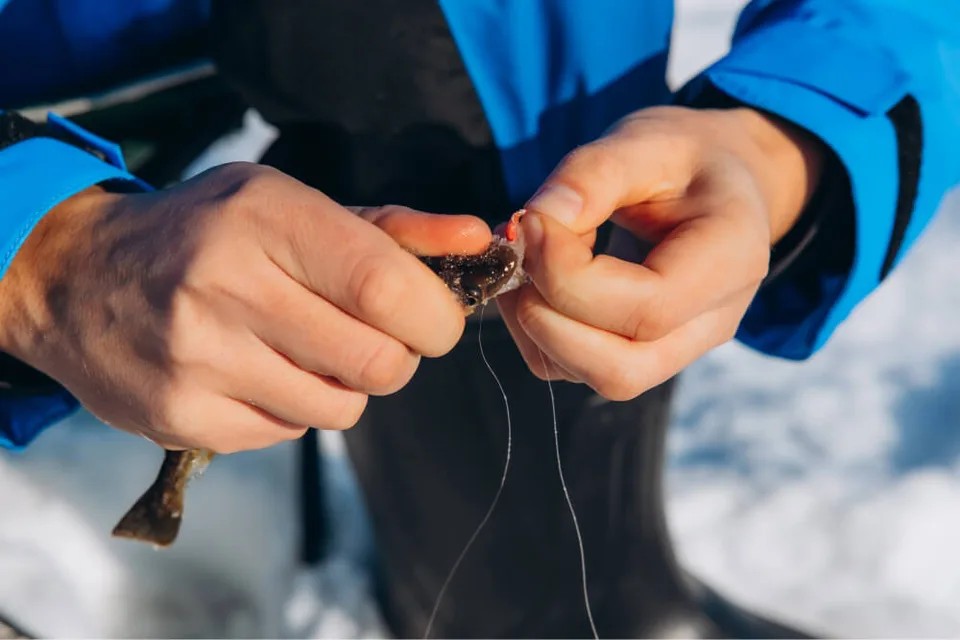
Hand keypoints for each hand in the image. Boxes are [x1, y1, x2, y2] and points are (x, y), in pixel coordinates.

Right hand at [0, 163, 490, 451]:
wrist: (78, 277)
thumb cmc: (208, 231)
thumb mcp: (292, 203)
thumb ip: (396, 227)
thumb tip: (481, 240)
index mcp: (267, 220)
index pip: (389, 290)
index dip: (436, 317)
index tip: (434, 319)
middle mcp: (227, 288)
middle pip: (380, 363)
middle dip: (398, 357)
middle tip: (371, 334)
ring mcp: (199, 360)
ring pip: (341, 409)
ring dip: (347, 386)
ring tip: (308, 349)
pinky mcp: (182, 417)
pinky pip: (289, 434)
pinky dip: (295, 408)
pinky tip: (259, 370)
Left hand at [497, 105, 824, 399]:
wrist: (717, 183)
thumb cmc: (687, 158)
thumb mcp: (648, 139)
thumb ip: (593, 174)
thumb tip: (537, 221)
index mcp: (730, 262)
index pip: (648, 308)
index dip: (570, 276)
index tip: (532, 222)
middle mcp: (710, 323)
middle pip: (622, 370)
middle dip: (548, 318)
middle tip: (520, 249)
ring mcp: (675, 349)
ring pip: (590, 376)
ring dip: (535, 323)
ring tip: (530, 253)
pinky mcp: (635, 353)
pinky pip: (571, 367)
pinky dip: (534, 327)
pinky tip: (537, 273)